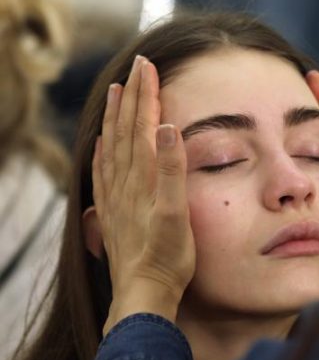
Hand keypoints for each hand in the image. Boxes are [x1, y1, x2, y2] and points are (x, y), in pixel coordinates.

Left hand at [93, 56, 194, 333]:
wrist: (144, 293)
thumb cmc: (167, 257)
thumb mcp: (176, 213)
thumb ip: (171, 170)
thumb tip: (168, 128)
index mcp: (143, 178)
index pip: (144, 126)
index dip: (147, 95)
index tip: (149, 66)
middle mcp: (125, 183)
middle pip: (126, 130)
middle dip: (132, 96)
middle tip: (137, 68)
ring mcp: (116, 198)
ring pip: (113, 146)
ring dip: (116, 117)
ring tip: (116, 93)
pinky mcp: (113, 213)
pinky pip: (103, 173)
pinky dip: (102, 151)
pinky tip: (101, 144)